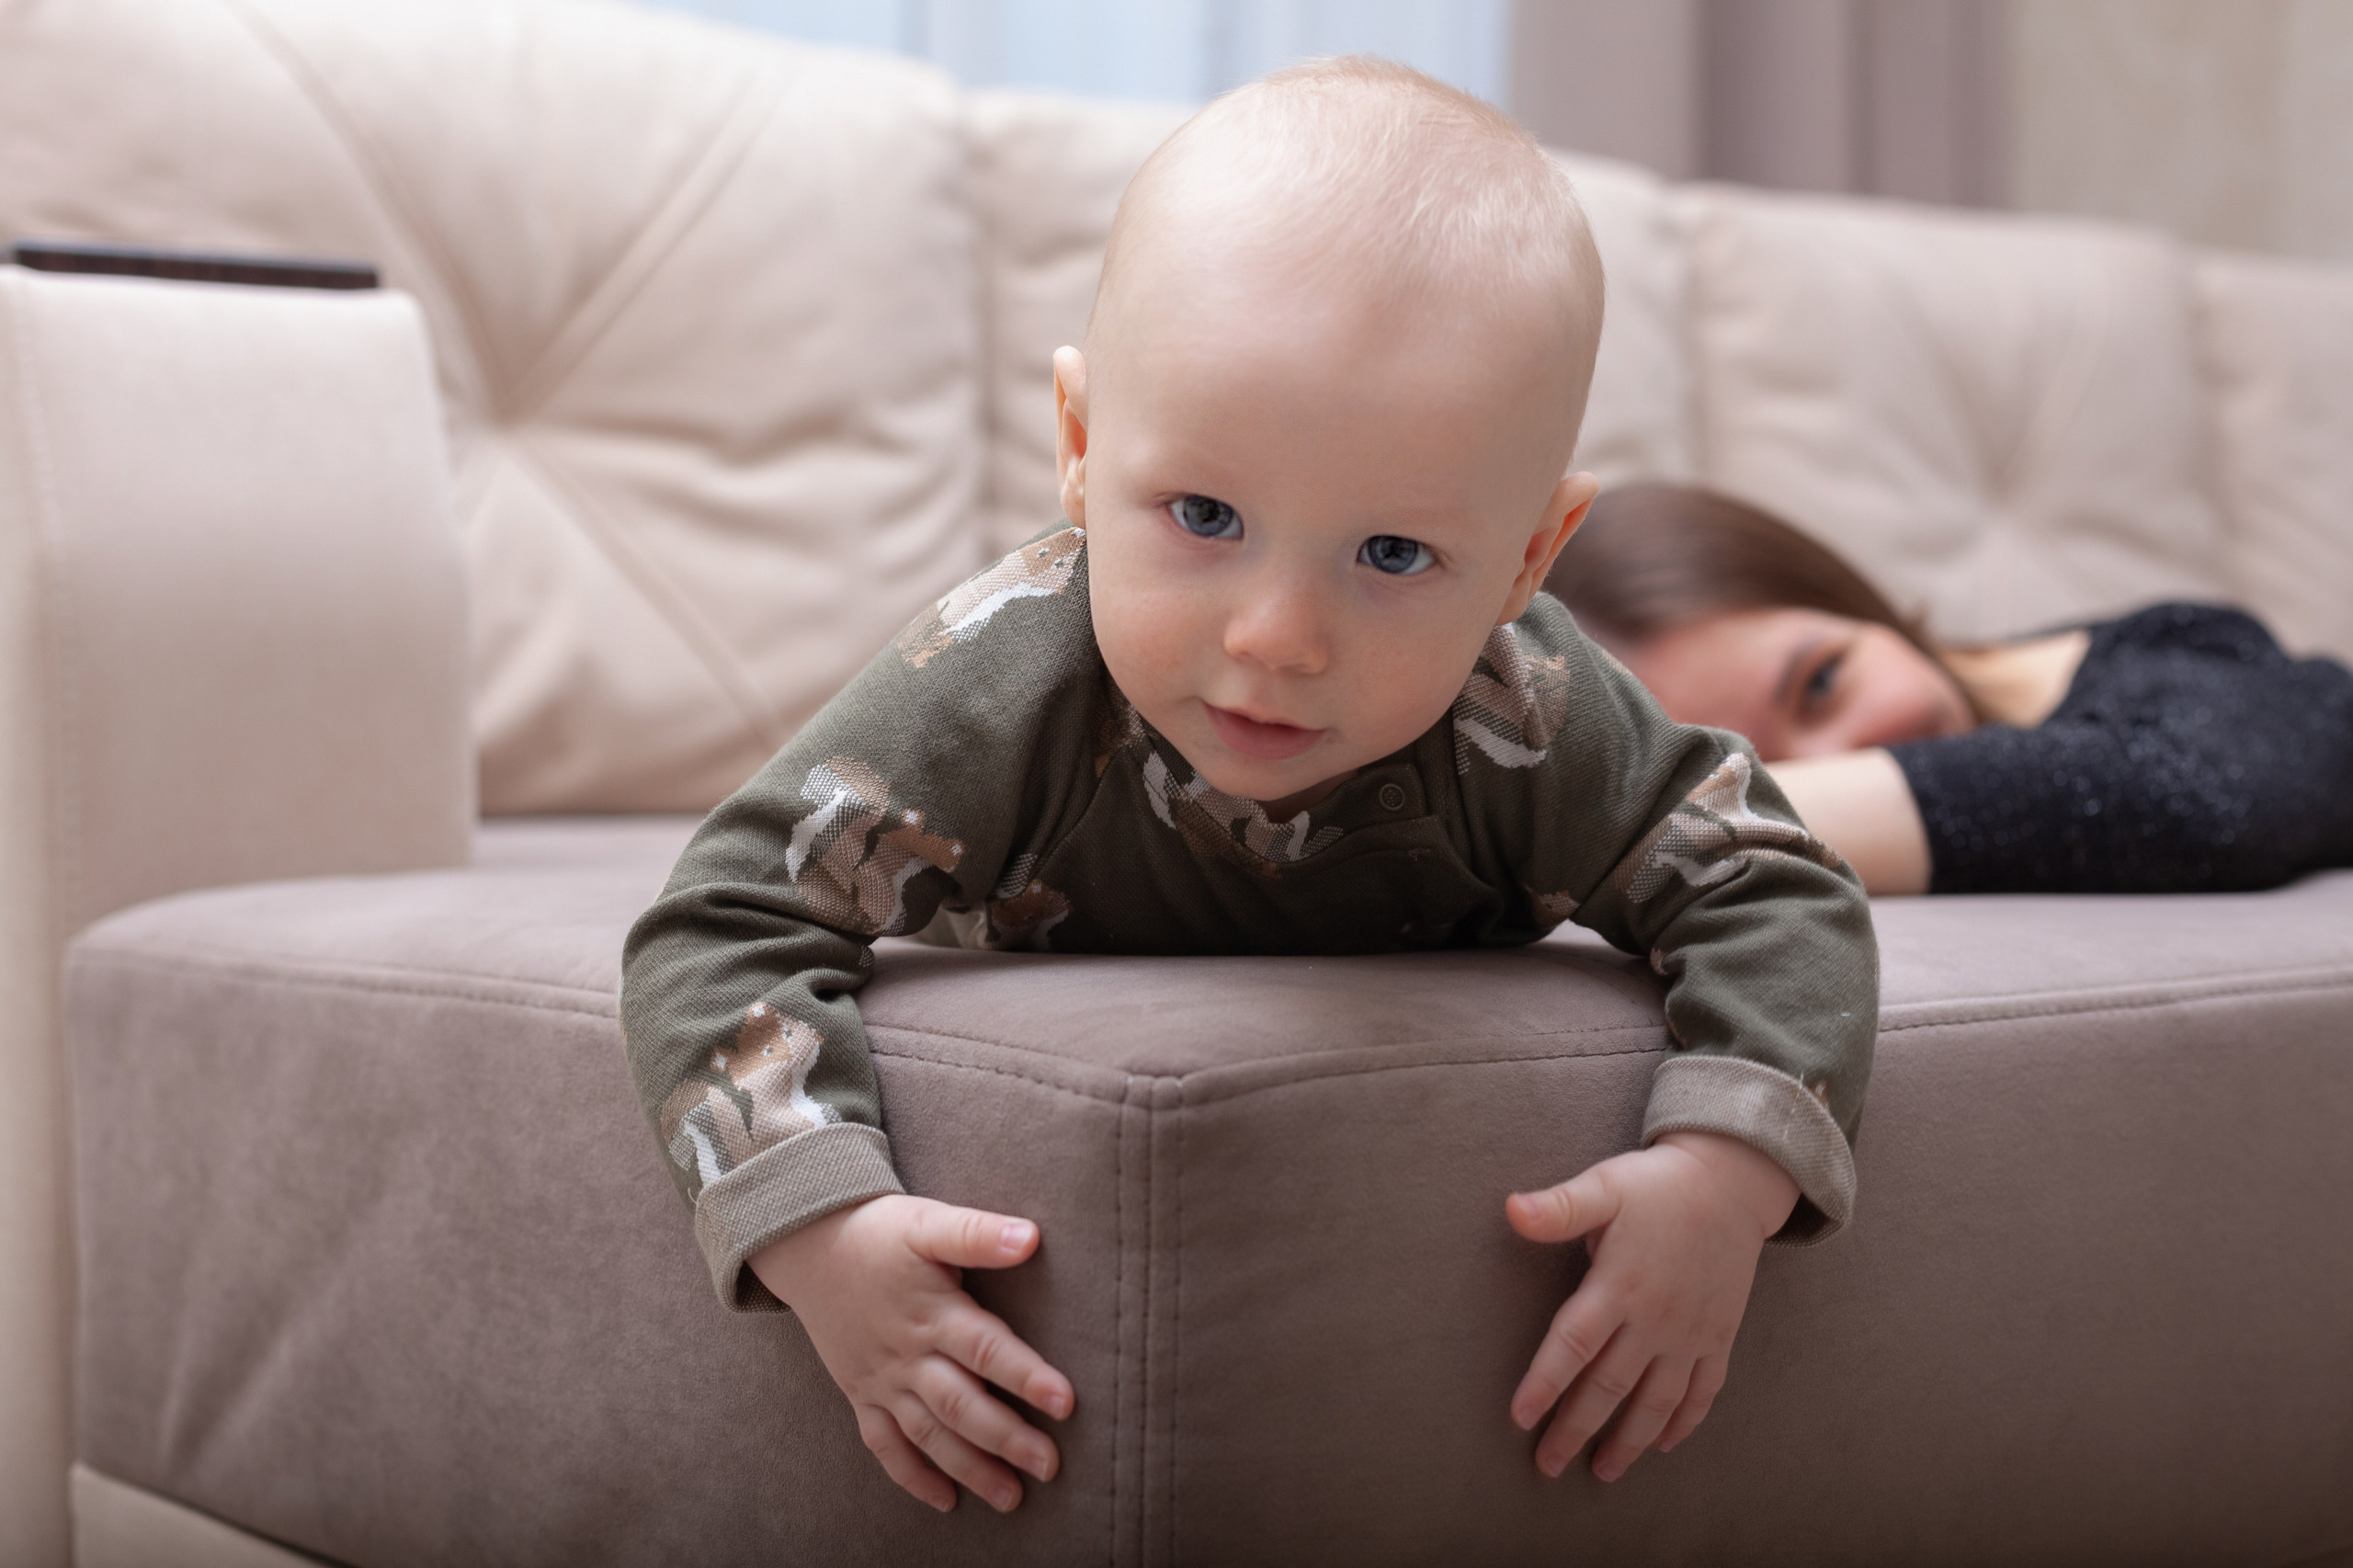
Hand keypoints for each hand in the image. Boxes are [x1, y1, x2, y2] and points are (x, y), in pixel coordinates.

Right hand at [749, 1194, 1074, 1512]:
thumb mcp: (926, 1222)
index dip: (1025, 1376)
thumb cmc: (878, 1233)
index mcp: (933, 1313)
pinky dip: (912, 1476)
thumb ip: (976, 1234)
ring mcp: (883, 1381)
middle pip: (961, 1404)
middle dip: (1006, 1439)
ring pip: (928, 1434)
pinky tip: (945, 1499)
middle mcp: (909, 1355)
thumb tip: (1029, 1237)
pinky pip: (884, 1445)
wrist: (809, 1247)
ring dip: (970, 1468)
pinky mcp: (862, 1395)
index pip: (985, 1349)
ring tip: (1011, 1496)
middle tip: (1048, 1465)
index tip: (1065, 1402)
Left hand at [1504, 1131, 1798, 1481]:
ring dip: (1628, 1441)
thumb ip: (1559, 1207)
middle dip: (1576, 1429)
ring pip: (1656, 1401)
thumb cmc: (1657, 1185)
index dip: (1545, 1384)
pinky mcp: (1719, 1336)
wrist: (1731, 1183)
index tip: (1520, 1418)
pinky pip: (1703, 1391)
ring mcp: (1690, 1333)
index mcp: (1619, 1285)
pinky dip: (1683, 1422)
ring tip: (1603, 1471)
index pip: (1573, 1346)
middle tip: (1547, 1465)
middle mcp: (1655, 1319)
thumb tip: (1510, 1209)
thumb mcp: (1605, 1187)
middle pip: (1609, 1386)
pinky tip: (1663, 1444)